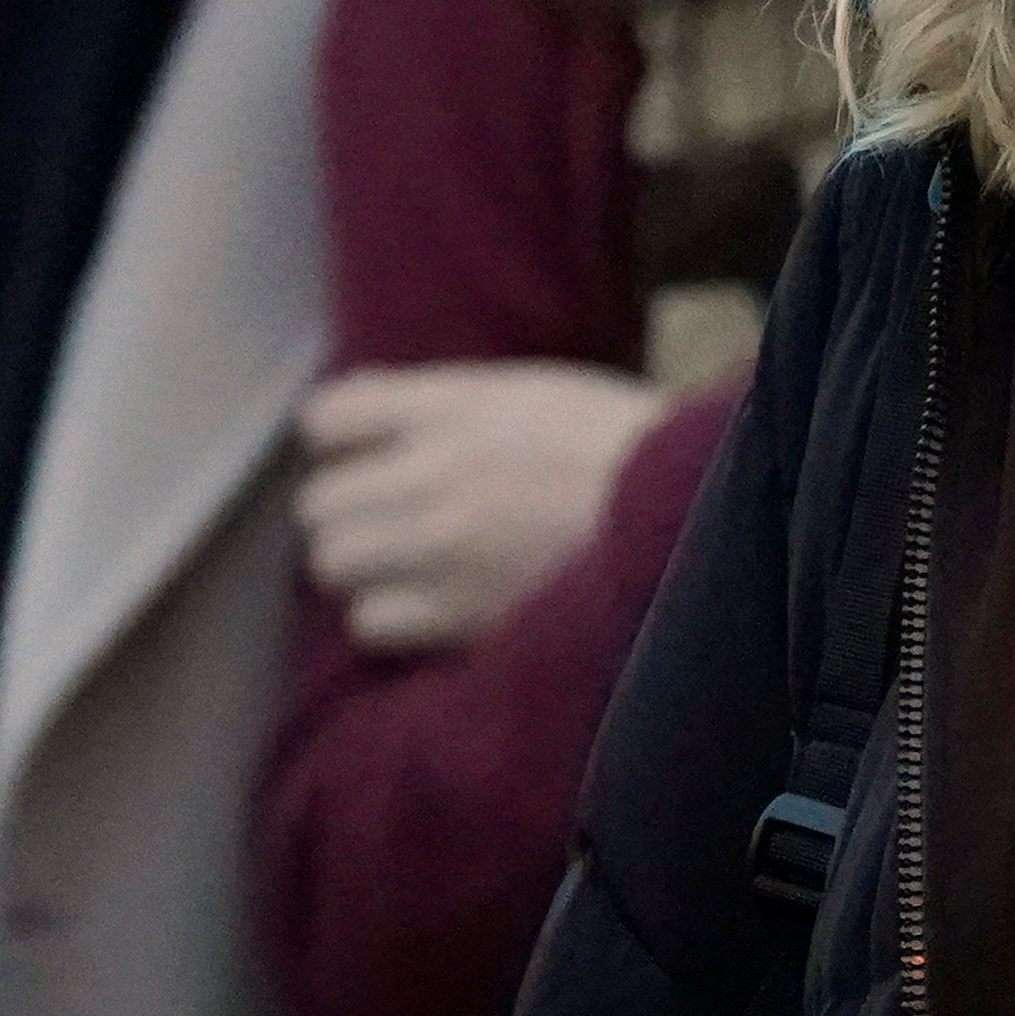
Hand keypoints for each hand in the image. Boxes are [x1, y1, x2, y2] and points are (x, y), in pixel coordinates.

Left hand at [291, 359, 660, 652]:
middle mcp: (436, 472)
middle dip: (351, 512)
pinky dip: (395, 618)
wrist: (695, 525)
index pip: (327, 419)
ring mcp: (444, 547)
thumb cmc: (629, 450)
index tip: (372, 456)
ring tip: (412, 568)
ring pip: (334, 564)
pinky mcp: (462, 614)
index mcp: (458, 405)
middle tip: (394, 520)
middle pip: (319, 503)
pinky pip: (372, 623)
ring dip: (366, 569)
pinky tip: (436, 606)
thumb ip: (448, 403)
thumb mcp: (536, 392)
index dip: (343, 442)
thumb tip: (362, 417)